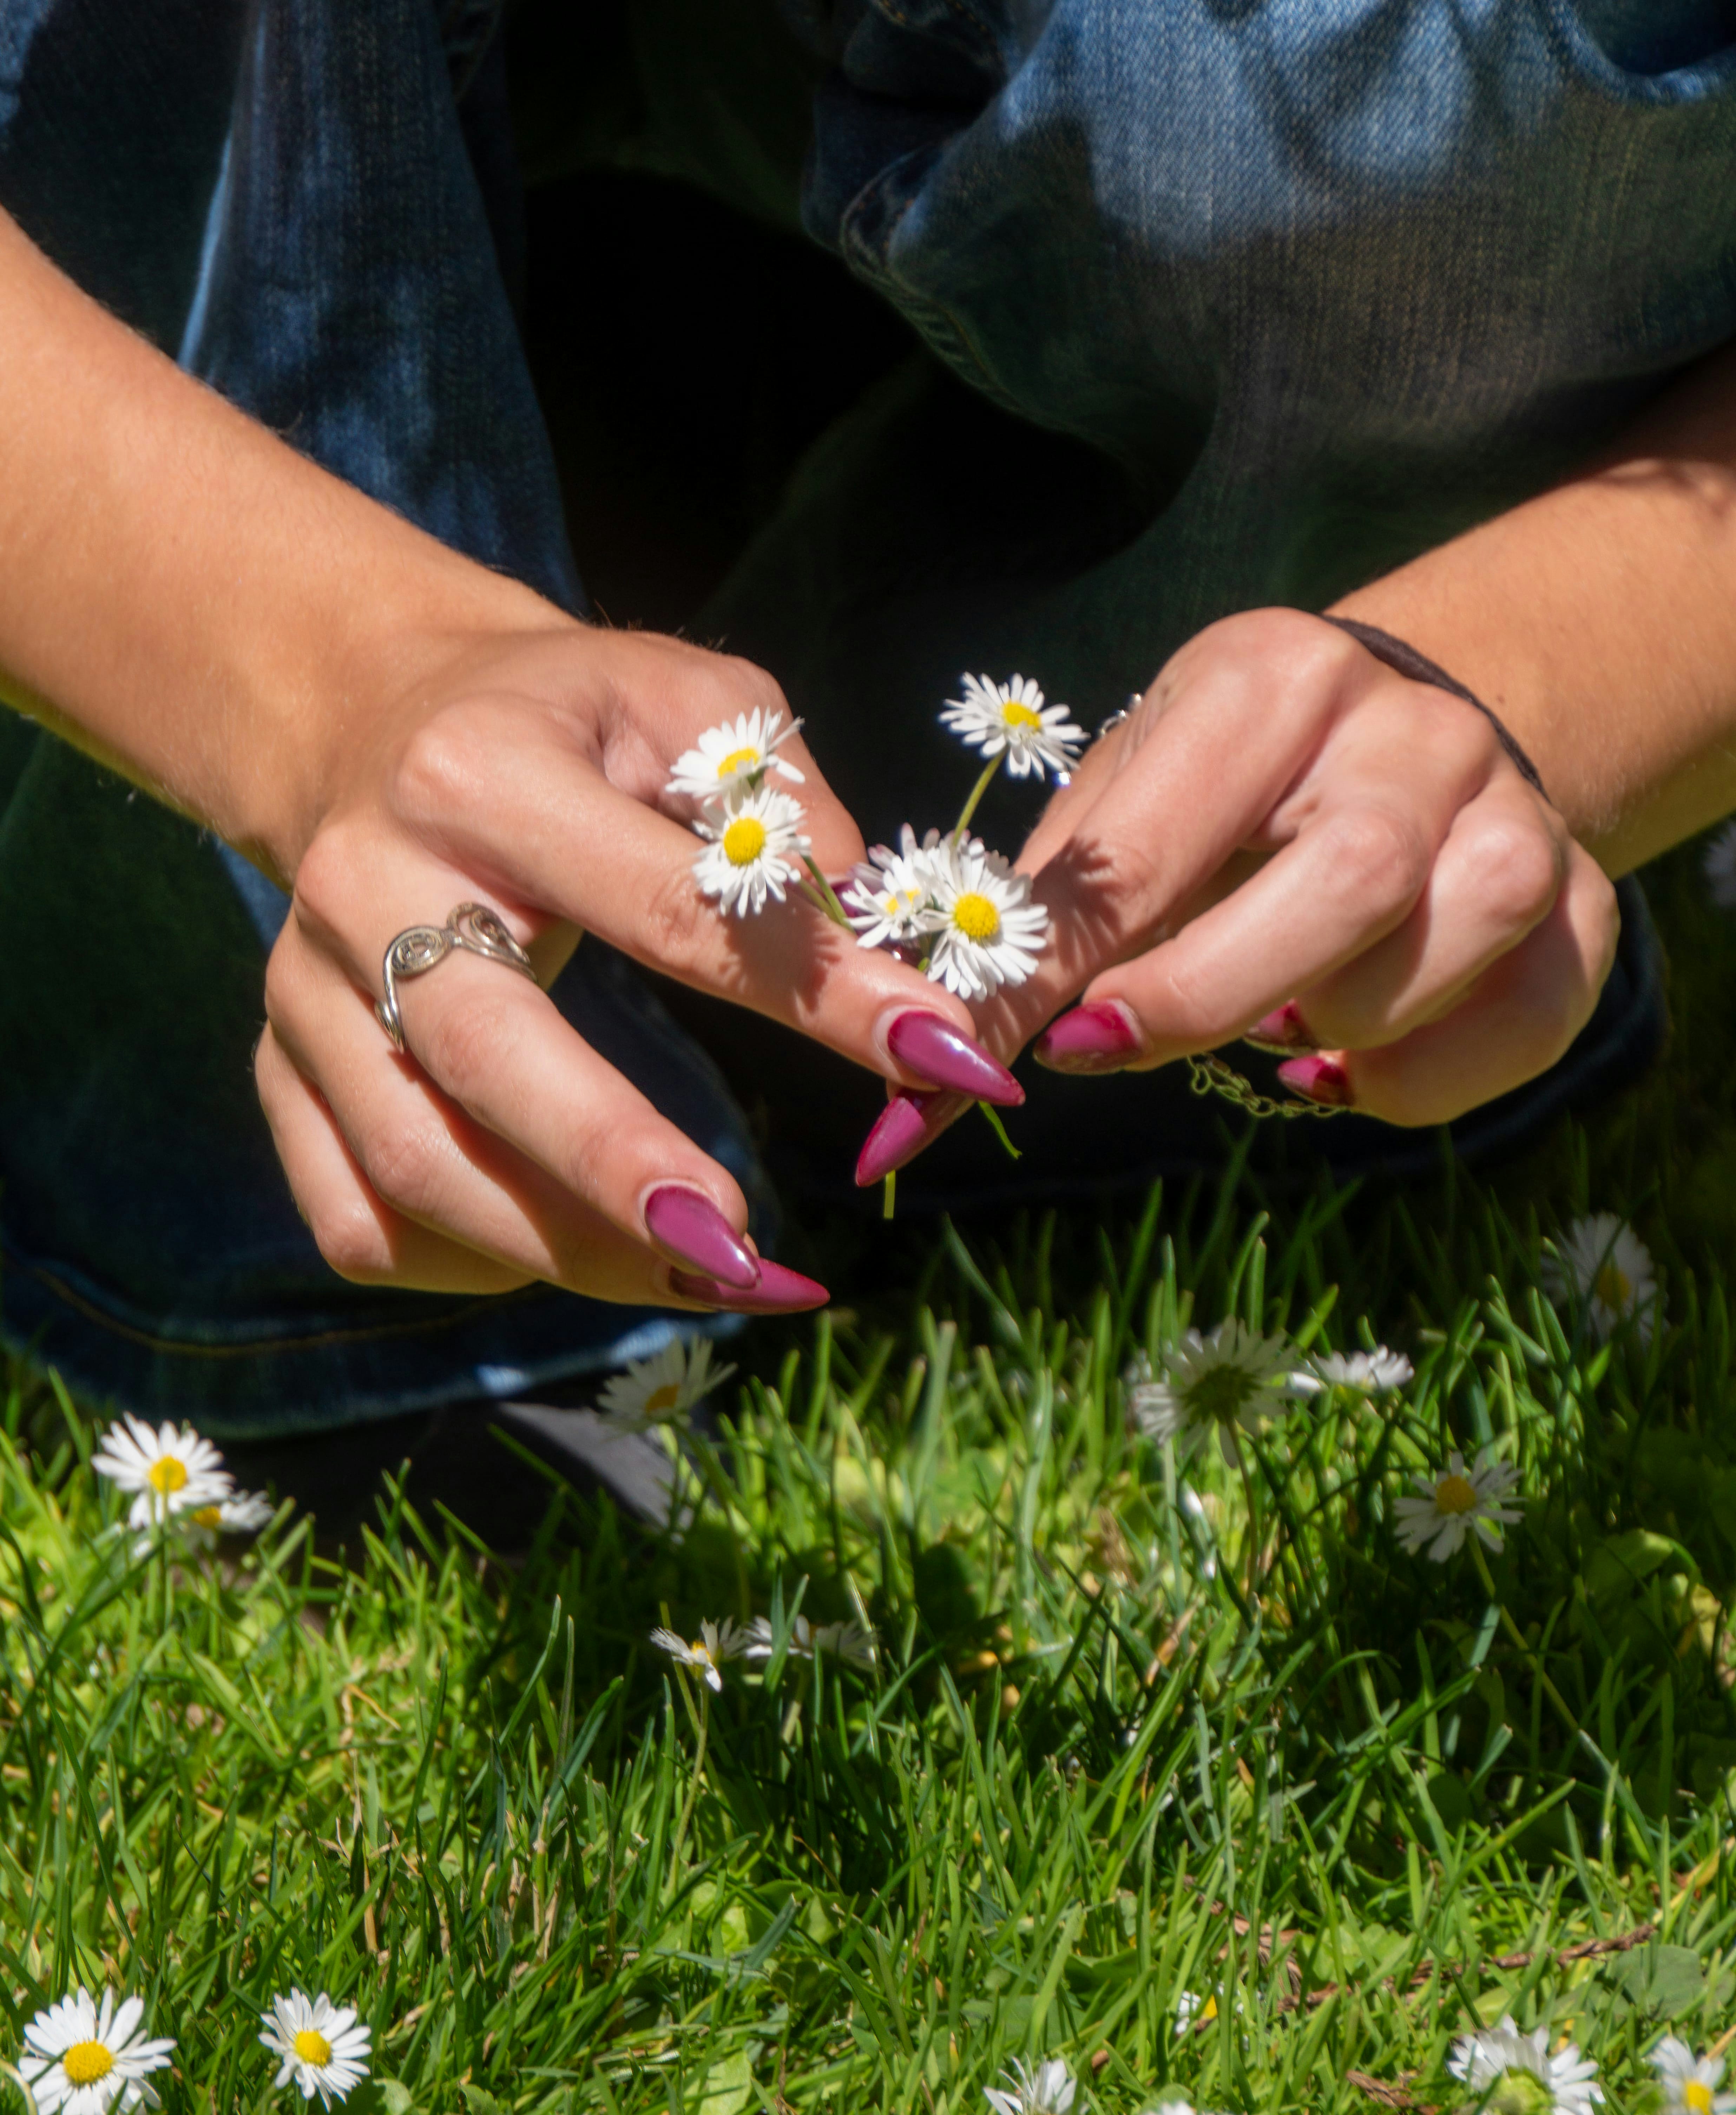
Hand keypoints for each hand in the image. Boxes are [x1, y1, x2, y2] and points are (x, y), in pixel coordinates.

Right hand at [257, 621, 1020, 1307]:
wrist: (365, 716)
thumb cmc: (566, 722)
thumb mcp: (684, 699)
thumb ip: (776, 789)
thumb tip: (864, 906)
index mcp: (478, 777)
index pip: (671, 908)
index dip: (818, 995)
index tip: (945, 1063)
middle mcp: (367, 885)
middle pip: (492, 1062)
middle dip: (623, 1171)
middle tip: (747, 1251)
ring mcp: (303, 991)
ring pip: (418, 1166)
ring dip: (565, 1252)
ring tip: (701, 1279)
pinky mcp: (276, 1068)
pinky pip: (356, 1217)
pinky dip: (465, 1267)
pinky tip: (565, 1257)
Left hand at [859, 611, 1617, 1172]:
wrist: (1399, 734)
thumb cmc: (1227, 789)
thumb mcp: (1133, 801)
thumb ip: (1047, 916)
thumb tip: (931, 1069)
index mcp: (1274, 680)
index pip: (1161, 845)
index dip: (1077, 966)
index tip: (1010, 1052)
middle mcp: (1412, 731)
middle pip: (1345, 886)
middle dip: (1212, 997)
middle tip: (1119, 1049)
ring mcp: (1513, 811)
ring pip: (1437, 956)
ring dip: (1329, 1028)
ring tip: (1267, 1027)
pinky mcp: (1578, 902)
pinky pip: (1522, 1023)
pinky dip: (1420, 1081)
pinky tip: (1340, 1068)